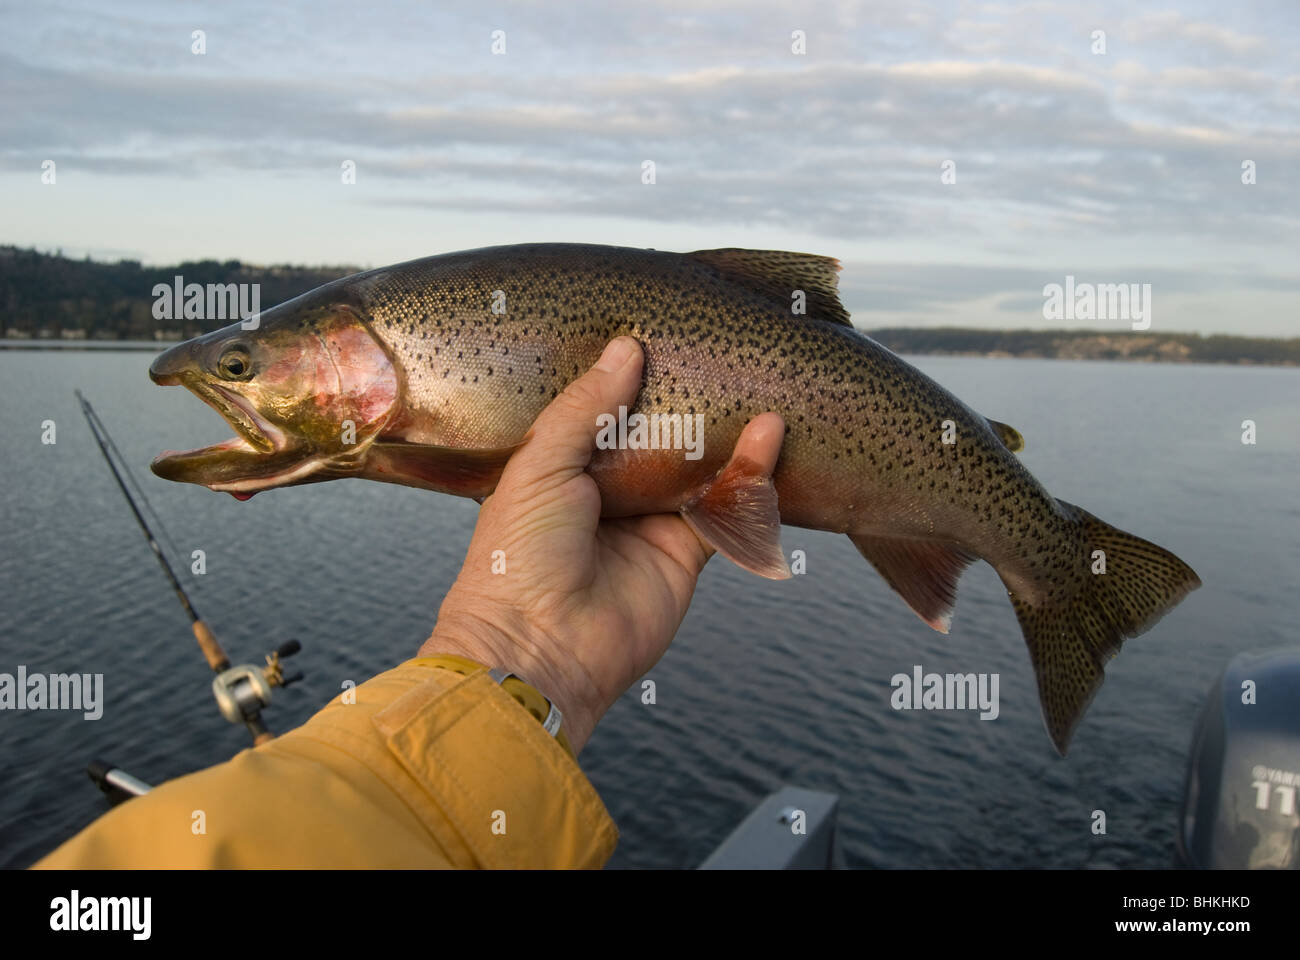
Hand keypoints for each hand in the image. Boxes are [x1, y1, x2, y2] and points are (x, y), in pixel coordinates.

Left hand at [419, 337, 784, 752]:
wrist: (539, 649)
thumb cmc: (516, 559)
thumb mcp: (539, 465)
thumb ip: (584, 408)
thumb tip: (625, 348)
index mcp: (562, 470)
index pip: (604, 414)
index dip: (630, 381)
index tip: (661, 338)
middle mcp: (609, 494)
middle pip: (660, 438)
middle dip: (689, 402)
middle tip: (719, 356)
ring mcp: (650, 524)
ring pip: (700, 467)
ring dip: (730, 431)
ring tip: (757, 387)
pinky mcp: (686, 554)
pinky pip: (726, 507)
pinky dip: (751, 474)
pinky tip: (768, 436)